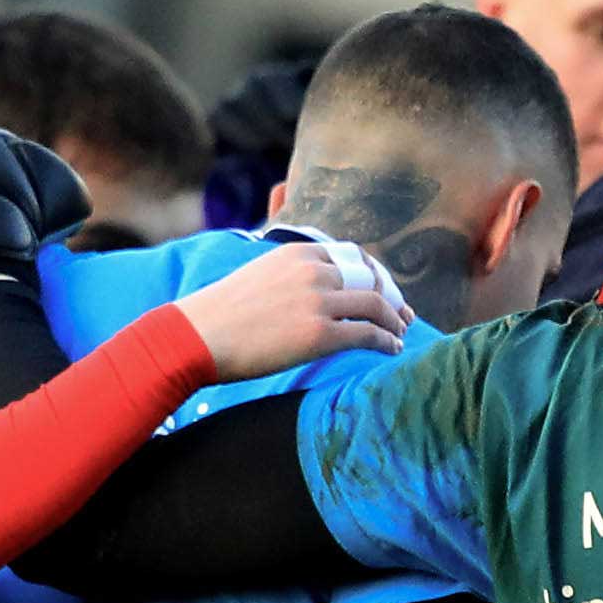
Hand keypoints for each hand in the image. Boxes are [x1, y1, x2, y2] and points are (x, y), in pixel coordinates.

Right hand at [173, 231, 408, 383]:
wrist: (197, 335)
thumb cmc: (223, 313)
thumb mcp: (260, 274)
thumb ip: (290, 272)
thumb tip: (310, 286)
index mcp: (298, 252)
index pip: (355, 256)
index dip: (377, 274)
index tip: (385, 290)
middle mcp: (313, 271)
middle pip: (371, 279)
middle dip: (392, 297)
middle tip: (404, 315)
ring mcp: (318, 301)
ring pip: (376, 305)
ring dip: (395, 321)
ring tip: (401, 334)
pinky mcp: (320, 334)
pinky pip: (368, 334)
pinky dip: (387, 341)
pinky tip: (392, 350)